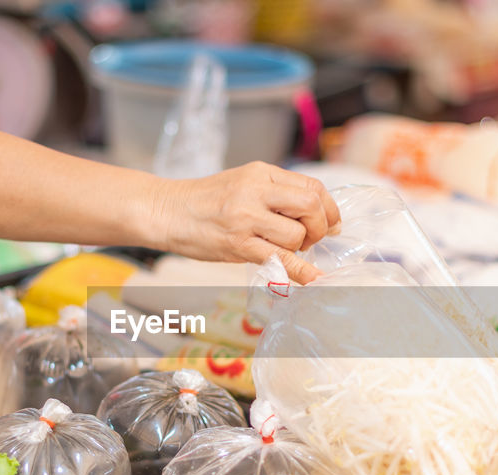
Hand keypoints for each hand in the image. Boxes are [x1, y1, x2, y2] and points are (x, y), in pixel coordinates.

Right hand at [150, 162, 340, 283]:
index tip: (331, 224)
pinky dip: (301, 272)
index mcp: (261, 173)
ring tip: (284, 249)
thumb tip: (317, 214)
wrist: (166, 210)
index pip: (312, 187)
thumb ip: (276, 193)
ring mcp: (246, 217)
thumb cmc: (206, 201)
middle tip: (311, 239)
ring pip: (297, 235)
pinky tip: (312, 279)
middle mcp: (256, 190)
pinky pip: (279, 259)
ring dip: (300, 248)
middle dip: (321, 227)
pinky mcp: (237, 244)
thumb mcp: (243, 182)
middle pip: (311, 206)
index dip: (329, 208)